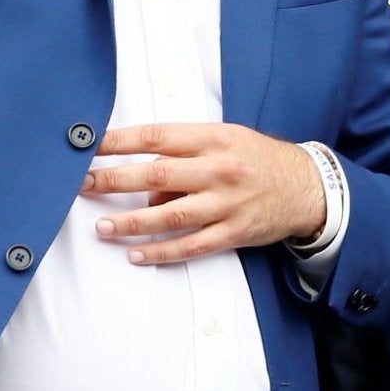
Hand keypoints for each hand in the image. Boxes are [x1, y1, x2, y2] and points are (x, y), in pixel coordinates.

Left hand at [80, 122, 323, 265]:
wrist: (306, 186)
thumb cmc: (255, 157)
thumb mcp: (223, 139)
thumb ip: (185, 154)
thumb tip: (145, 181)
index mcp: (213, 138)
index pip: (157, 136)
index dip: (121, 140)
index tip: (91, 143)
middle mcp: (218, 169)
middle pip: (157, 174)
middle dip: (115, 179)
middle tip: (83, 183)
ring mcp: (226, 203)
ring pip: (171, 215)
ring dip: (132, 222)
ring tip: (102, 226)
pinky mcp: (234, 233)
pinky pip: (192, 246)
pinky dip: (162, 251)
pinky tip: (136, 253)